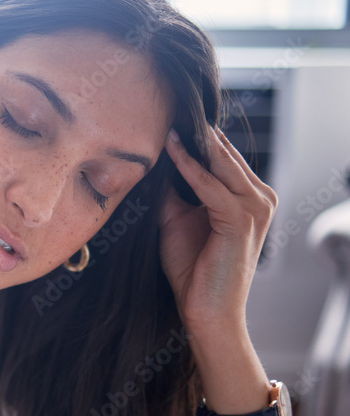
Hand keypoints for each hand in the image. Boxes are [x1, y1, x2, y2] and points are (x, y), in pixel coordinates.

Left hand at [158, 126, 277, 337]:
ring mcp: (255, 207)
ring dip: (192, 140)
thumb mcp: (176, 219)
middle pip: (223, 153)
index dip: (195, 134)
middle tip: (166, 104)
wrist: (205, 311)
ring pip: (220, 163)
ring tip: (167, 117)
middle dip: (195, 130)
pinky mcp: (241, 219)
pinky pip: (210, 184)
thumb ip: (173, 190)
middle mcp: (259, 197)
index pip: (222, 154)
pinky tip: (170, 148)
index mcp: (248, 195)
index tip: (166, 112)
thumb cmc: (192, 270)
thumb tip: (154, 162)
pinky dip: (189, 165)